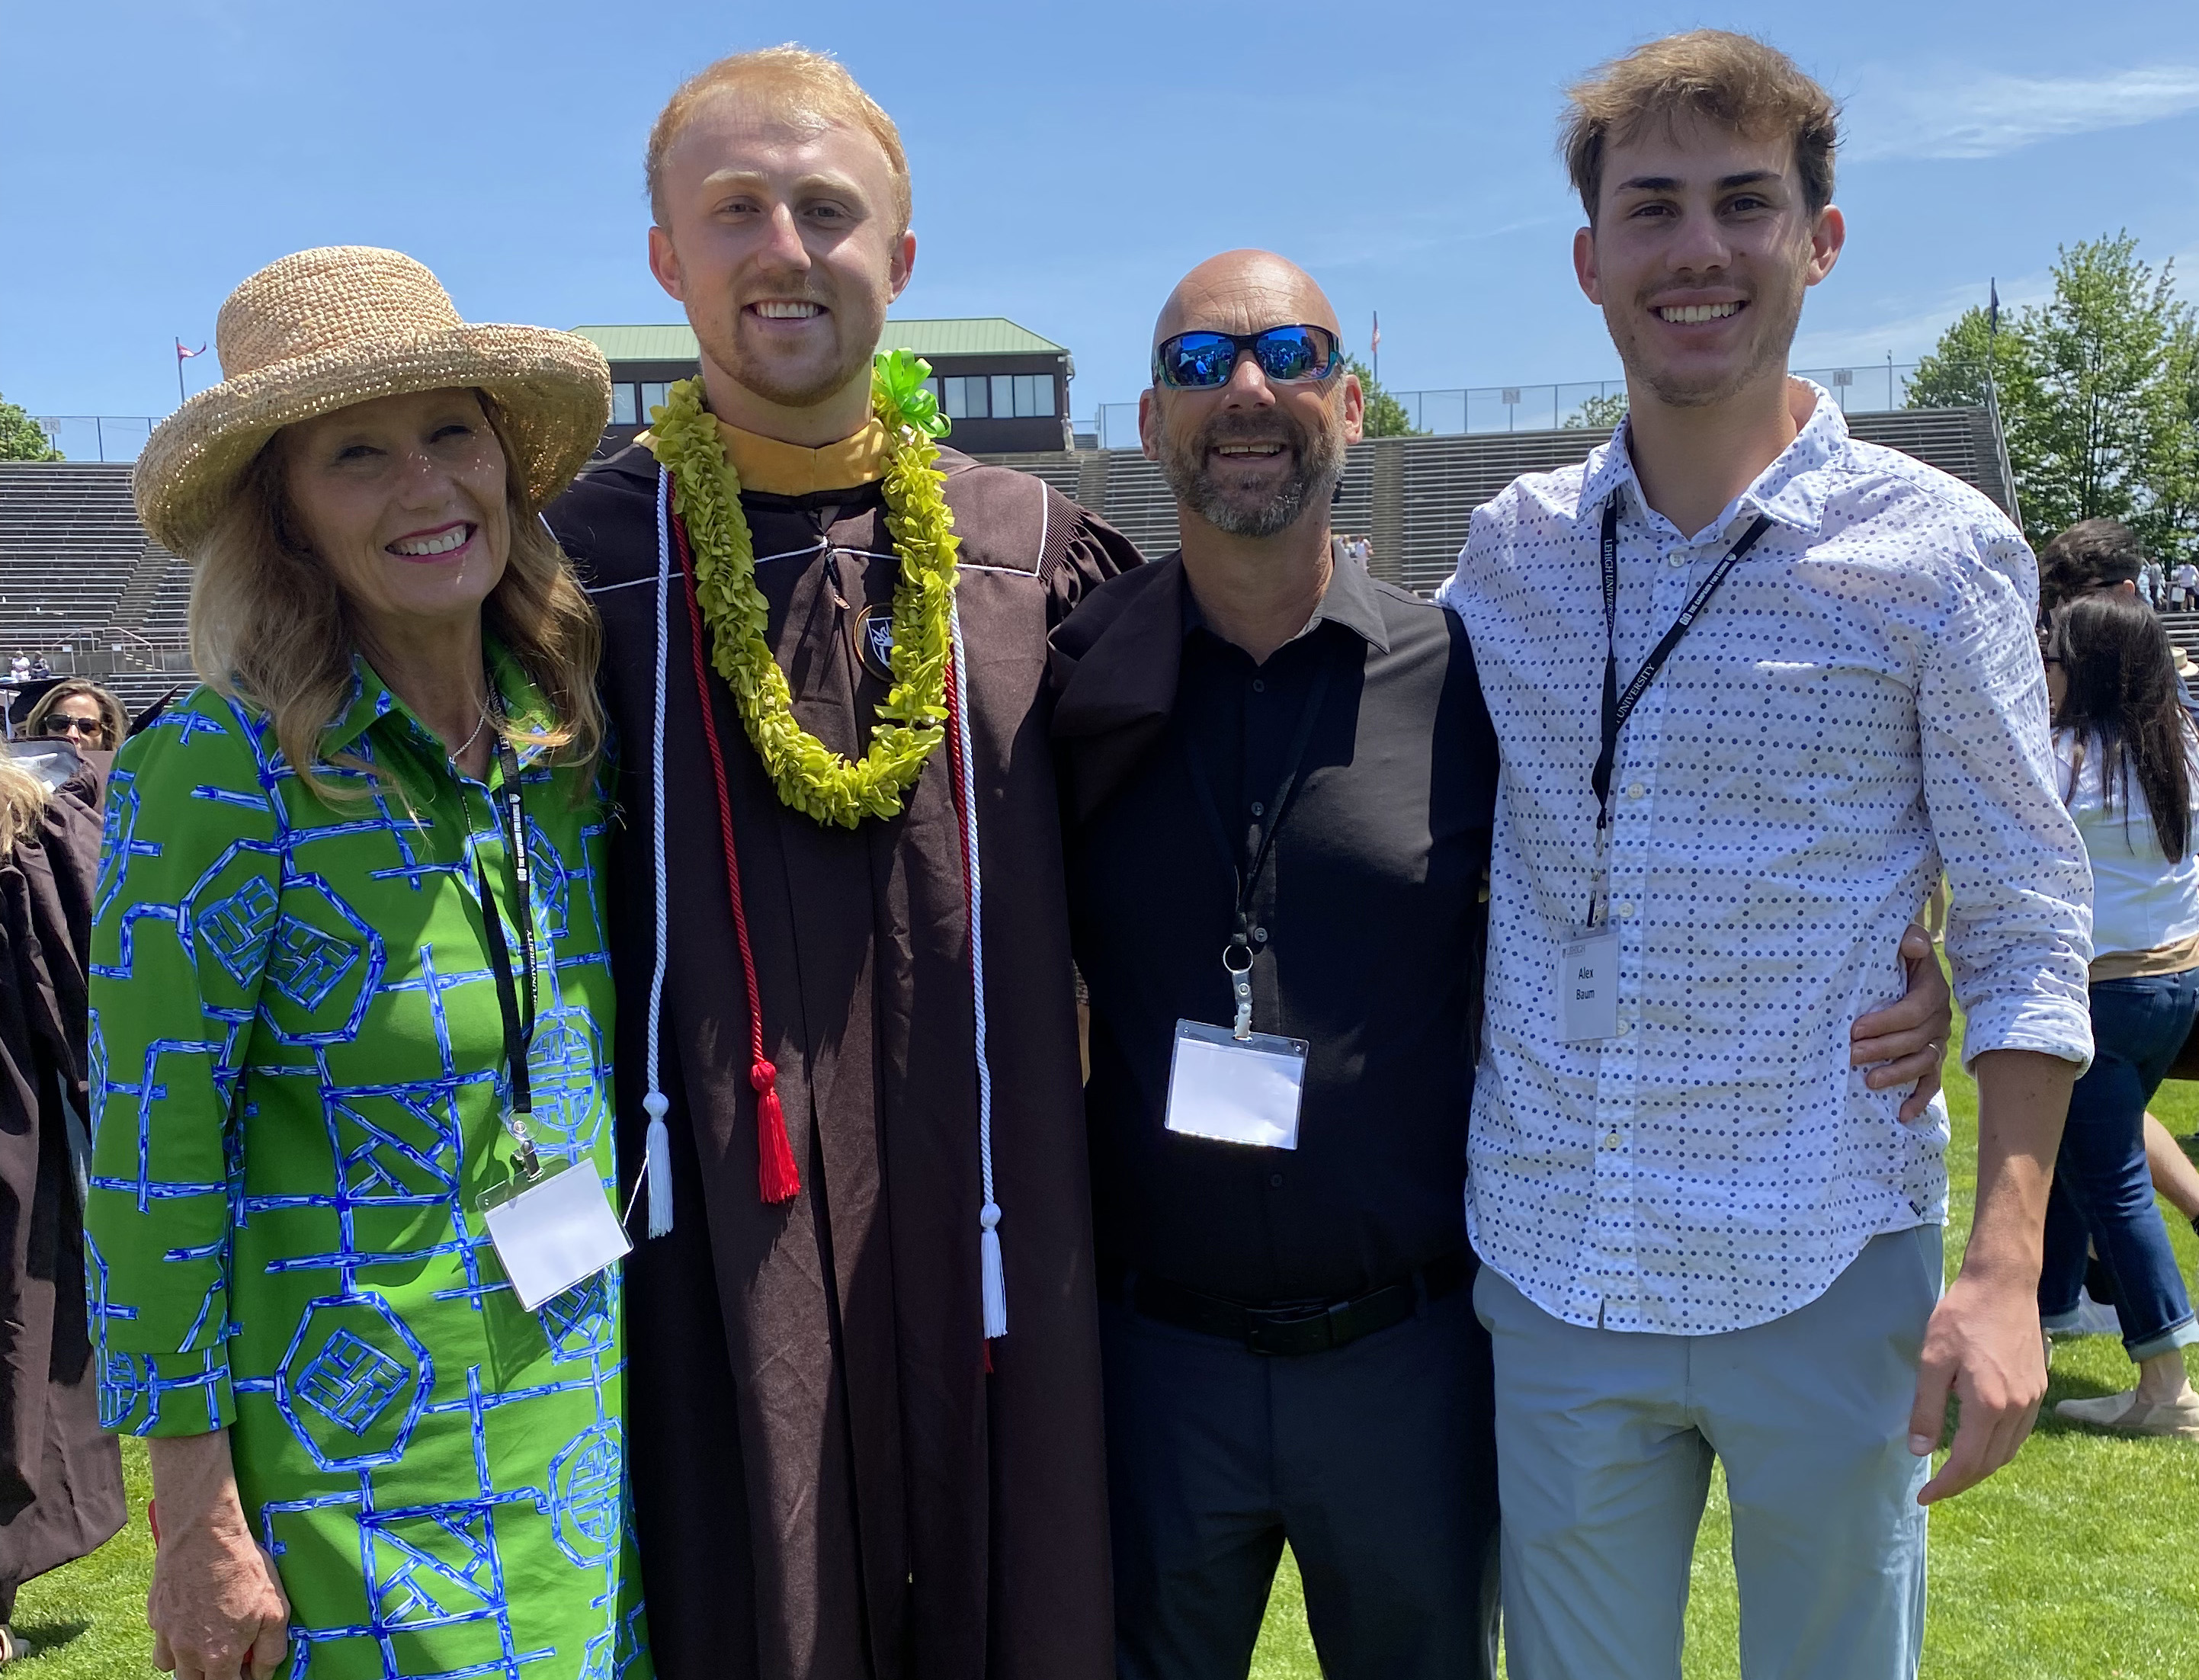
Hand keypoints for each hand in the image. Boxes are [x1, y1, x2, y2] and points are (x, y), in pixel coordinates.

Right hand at [146, 1432, 290, 1679]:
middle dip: (211, 1675)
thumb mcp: (275, 1609)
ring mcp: (166, 1634)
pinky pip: (161, 1640)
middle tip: (228, 1654)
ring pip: (173, 1666)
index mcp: (218, 1655)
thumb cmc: (243, 1569)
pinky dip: (173, 1639)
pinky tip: (190, 1618)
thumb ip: (270, 1650)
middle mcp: (188, 1652)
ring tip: (208, 1638)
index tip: (245, 1669)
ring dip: (189, 1661)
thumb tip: (263, 1673)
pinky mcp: (155, 1615)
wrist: (204, 1535)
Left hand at [1851, 923, 1951, 1120]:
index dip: (1886, 1021)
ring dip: (1896, 1074)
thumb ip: (1909, 940)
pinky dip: (1919, 1099)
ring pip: (1922, 1063)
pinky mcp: (1930, 1058)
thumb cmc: (1895, 955)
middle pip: (1915, 1039)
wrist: (1903, 966)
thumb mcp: (1902, 940)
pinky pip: (1930, 1082)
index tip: (1856, 1028)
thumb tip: (1913, 945)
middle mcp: (1939, 1018)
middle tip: (1850, 1055)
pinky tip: (1902, 1114)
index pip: (1914, 1010)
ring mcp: (1936, 1041)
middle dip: (1882, 1049)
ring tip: (1868, 1081)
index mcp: (1932, 990)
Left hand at [1907, 1268, 2045, 1504]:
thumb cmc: (1962, 1317)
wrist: (2003, 1285)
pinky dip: (1998, 1448)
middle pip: (1990, 1463)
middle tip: (1935, 1488)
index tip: (1924, 1497)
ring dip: (1981, 1467)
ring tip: (1953, 1471)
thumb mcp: (1932, 1360)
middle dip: (1962, 1481)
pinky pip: (2018, 1434)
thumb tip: (1920, 1451)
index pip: (1967, 1461)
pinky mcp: (2038, 1389)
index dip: (1945, 1484)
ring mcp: (2033, 1400)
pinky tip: (1979, 1442)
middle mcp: (2018, 1409)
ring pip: (2008, 1452)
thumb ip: (1926, 1408)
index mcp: (1989, 1404)